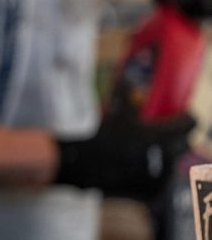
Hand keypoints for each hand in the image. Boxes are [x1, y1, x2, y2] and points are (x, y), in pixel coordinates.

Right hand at [56, 82, 195, 201]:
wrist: (83, 165)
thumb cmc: (99, 135)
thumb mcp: (114, 111)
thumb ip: (126, 94)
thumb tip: (128, 81)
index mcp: (162, 133)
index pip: (191, 123)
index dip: (185, 117)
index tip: (179, 116)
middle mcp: (167, 155)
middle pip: (185, 144)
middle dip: (177, 137)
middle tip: (161, 134)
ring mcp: (160, 176)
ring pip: (173, 164)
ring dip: (166, 157)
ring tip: (148, 154)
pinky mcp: (152, 192)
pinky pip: (162, 183)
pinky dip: (155, 177)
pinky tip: (141, 170)